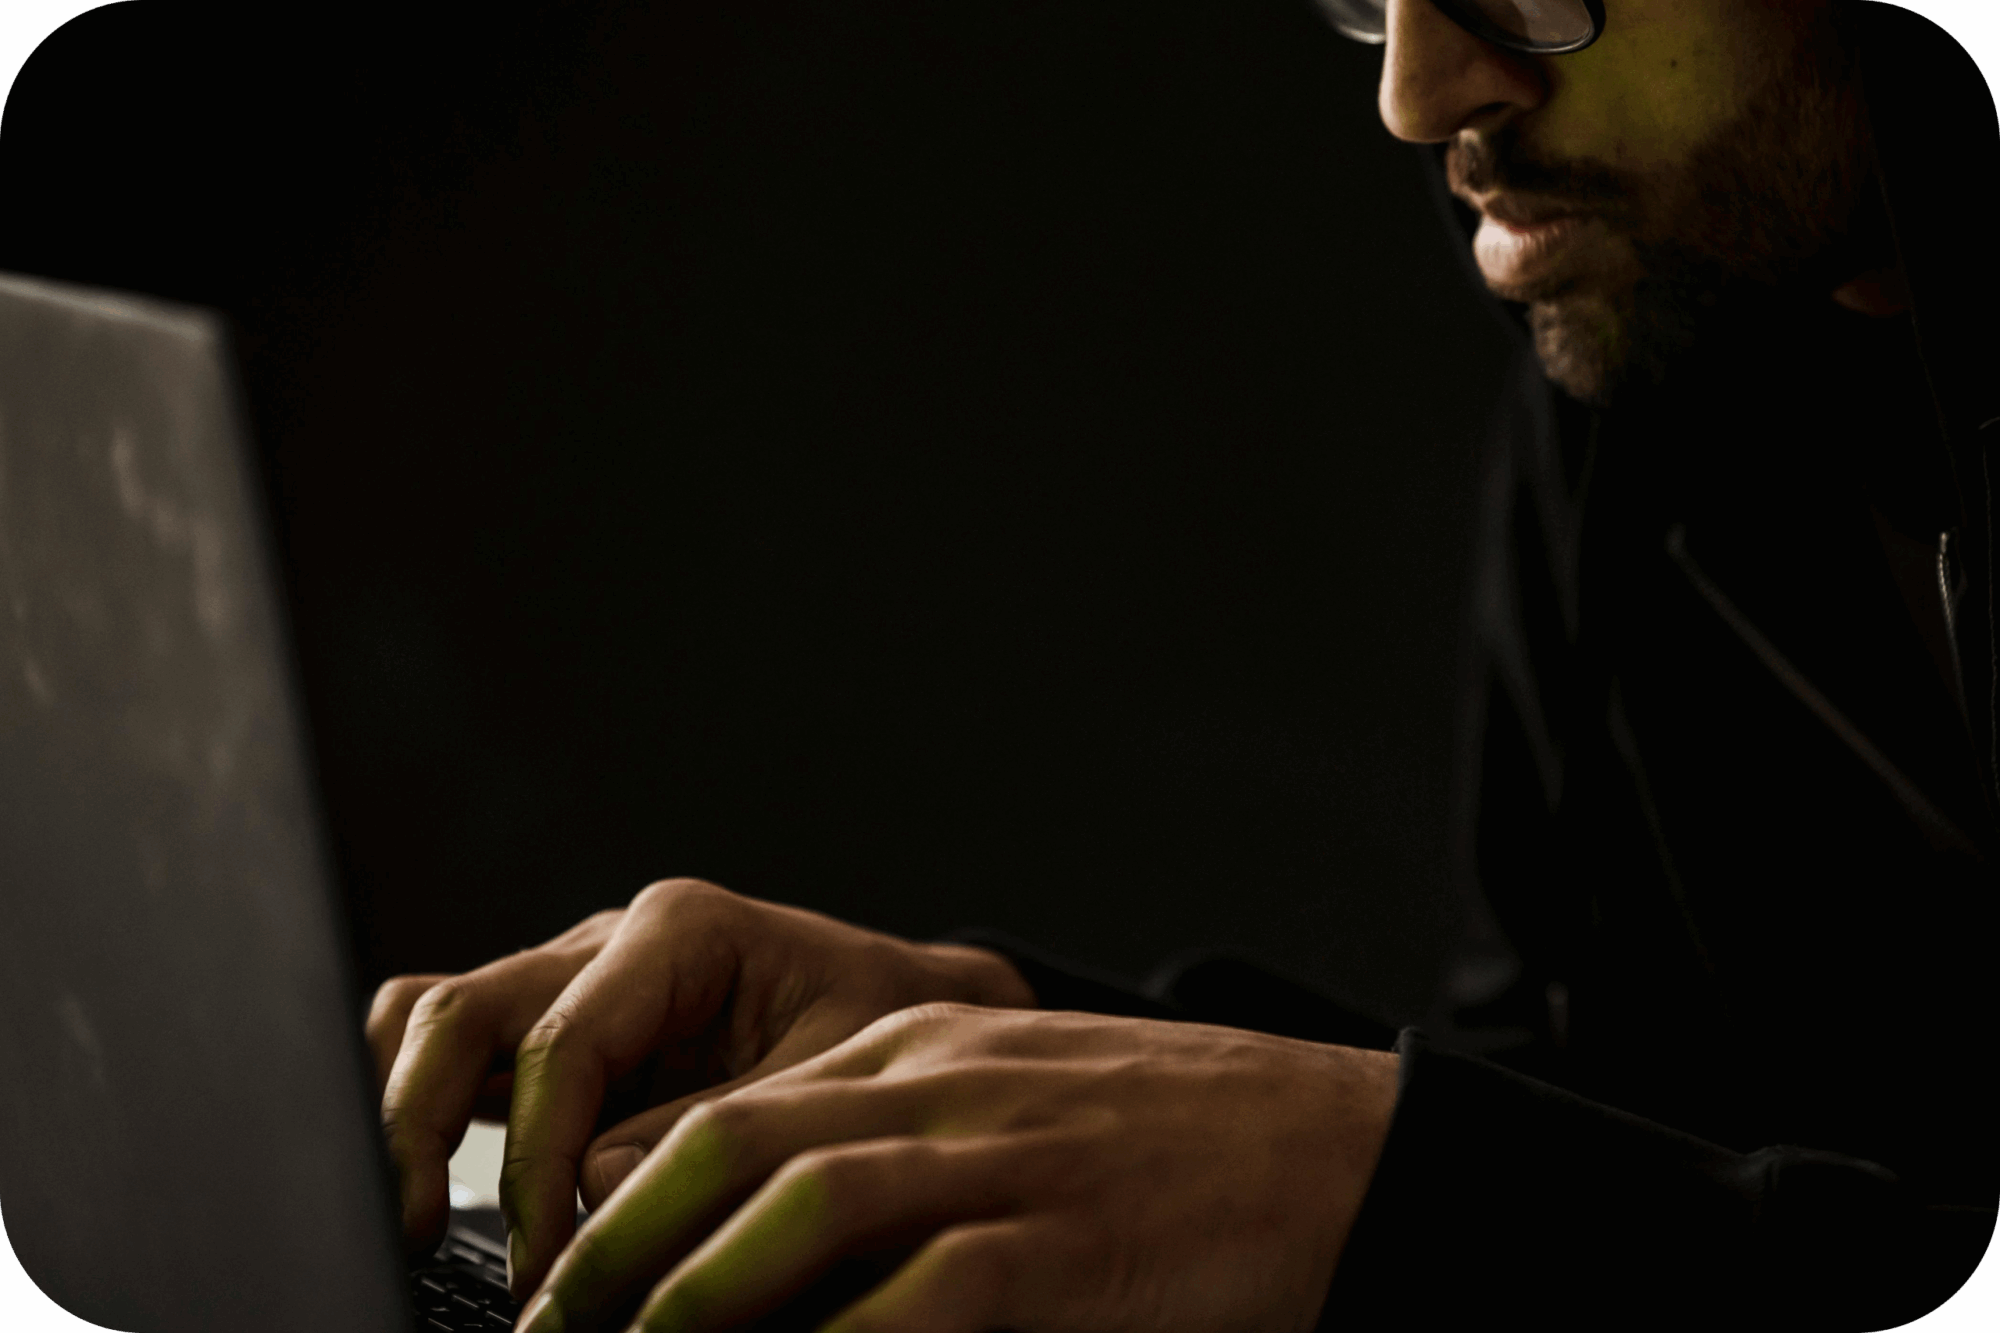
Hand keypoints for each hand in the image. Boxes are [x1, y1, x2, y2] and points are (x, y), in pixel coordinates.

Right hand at [363, 880, 1034, 1281]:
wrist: (924, 1012)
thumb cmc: (887, 1033)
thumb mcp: (829, 1079)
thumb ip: (711, 1129)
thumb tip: (590, 1184)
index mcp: (681, 931)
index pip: (561, 1045)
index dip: (534, 1164)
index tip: (544, 1264)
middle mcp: (610, 942)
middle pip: (458, 1012)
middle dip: (417, 1127)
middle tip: (408, 1232)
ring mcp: (574, 980)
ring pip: (433, 1018)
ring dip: (406, 1113)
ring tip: (405, 1216)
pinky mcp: (560, 1030)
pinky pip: (463, 1050)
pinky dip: (431, 1111)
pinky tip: (440, 1191)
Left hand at [514, 1003, 1399, 1332]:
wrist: (1333, 1148)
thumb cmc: (1165, 1144)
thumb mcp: (1010, 1107)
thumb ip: (893, 1144)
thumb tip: (759, 1242)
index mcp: (921, 1048)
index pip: (727, 1110)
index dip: (617, 1201)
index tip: (555, 1283)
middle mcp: (944, 1086)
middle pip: (732, 1144)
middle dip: (617, 1249)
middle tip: (551, 1329)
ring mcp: (1007, 1159)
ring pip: (803, 1206)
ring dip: (691, 1297)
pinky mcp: (1069, 1244)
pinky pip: (924, 1298)